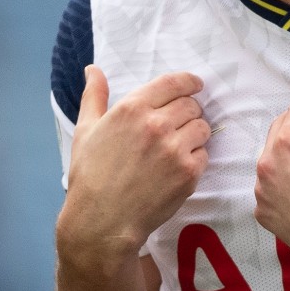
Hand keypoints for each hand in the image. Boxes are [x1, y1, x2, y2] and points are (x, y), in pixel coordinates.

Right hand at [58, 67, 209, 267]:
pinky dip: (194, 158)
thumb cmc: (90, 175)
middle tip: (177, 125)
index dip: (188, 82)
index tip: (195, 85)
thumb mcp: (86, 130)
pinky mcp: (188, 173)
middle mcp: (156, 124)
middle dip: (188, 111)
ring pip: (202, 128)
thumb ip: (94, 96)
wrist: (102, 220)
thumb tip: (92, 70)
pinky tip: (176, 167)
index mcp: (132, 108)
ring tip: (177, 147)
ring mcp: (175, 149)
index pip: (173, 83)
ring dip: (194, 134)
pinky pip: (204, 154)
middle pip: (191, 105)